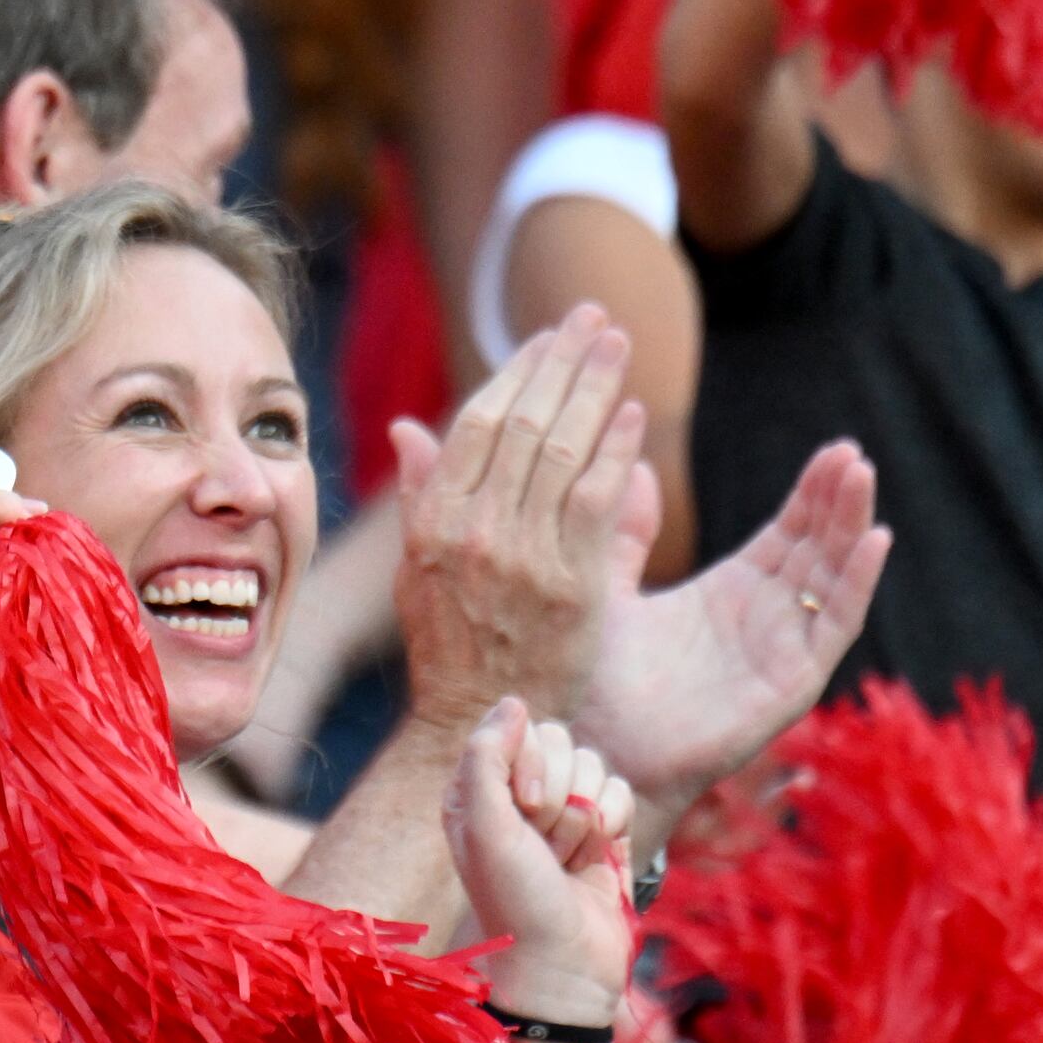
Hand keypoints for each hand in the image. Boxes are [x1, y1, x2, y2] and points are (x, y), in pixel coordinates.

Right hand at [385, 308, 657, 738]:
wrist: (475, 726)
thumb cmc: (451, 648)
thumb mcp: (415, 571)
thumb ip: (420, 495)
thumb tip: (407, 428)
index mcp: (432, 522)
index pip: (476, 424)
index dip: (515, 372)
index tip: (547, 338)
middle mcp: (471, 532)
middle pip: (522, 423)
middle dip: (561, 361)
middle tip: (593, 316)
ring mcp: (520, 558)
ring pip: (560, 449)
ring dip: (593, 387)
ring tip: (617, 343)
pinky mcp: (569, 586)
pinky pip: (595, 499)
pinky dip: (616, 451)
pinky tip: (634, 413)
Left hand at [446, 698, 632, 1027]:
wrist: (563, 969)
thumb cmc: (514, 901)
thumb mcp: (485, 827)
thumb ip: (487, 756)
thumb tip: (514, 701)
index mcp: (478, 791)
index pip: (517, 730)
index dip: (531, 766)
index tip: (526, 811)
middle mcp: (518, 797)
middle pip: (559, 741)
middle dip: (560, 794)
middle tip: (546, 845)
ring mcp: (564, 813)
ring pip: (593, 764)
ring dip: (585, 815)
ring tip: (567, 859)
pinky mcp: (604, 831)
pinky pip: (620, 790)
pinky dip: (614, 821)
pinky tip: (599, 856)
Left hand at [581, 440, 887, 809]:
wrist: (592, 748)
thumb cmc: (595, 682)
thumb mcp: (609, 588)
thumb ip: (627, 531)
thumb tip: (643, 468)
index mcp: (730, 594)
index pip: (788, 533)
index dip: (812, 493)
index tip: (834, 448)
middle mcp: (765, 620)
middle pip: (818, 549)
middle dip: (838, 501)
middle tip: (853, 452)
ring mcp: (781, 652)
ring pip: (833, 580)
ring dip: (852, 529)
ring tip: (863, 477)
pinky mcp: (790, 685)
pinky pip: (833, 627)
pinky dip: (856, 584)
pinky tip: (874, 540)